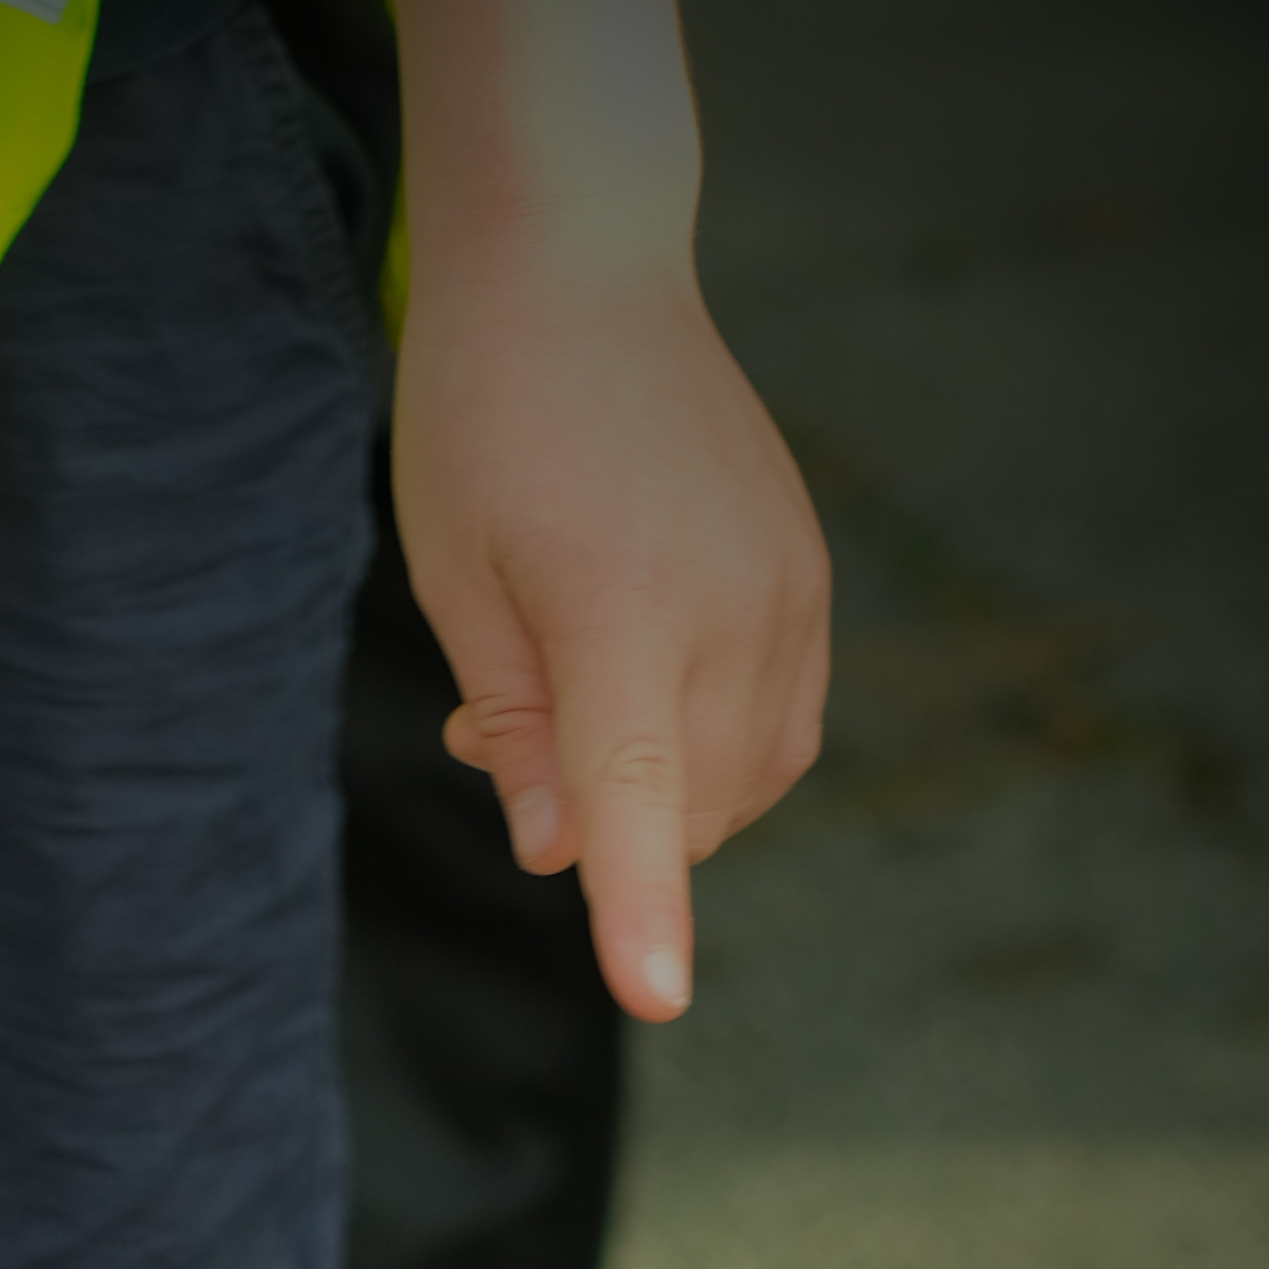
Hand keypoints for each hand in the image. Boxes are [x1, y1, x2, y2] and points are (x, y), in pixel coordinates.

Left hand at [392, 247, 828, 1024]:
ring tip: (572, 673)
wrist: (582, 269)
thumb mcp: (458, 580)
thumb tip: (559, 853)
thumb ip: (518, 727)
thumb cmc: (489, 419)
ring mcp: (789, 589)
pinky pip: (777, 730)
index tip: (656, 998)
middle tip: (506, 716)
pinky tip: (642, 680)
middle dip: (596, 822)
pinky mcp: (810, 577)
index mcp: (621, 609)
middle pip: (685, 814)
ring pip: (739, 786)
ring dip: (656, 790)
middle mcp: (731, 604)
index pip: (635, 794)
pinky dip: (709, 751)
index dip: (641, 909)